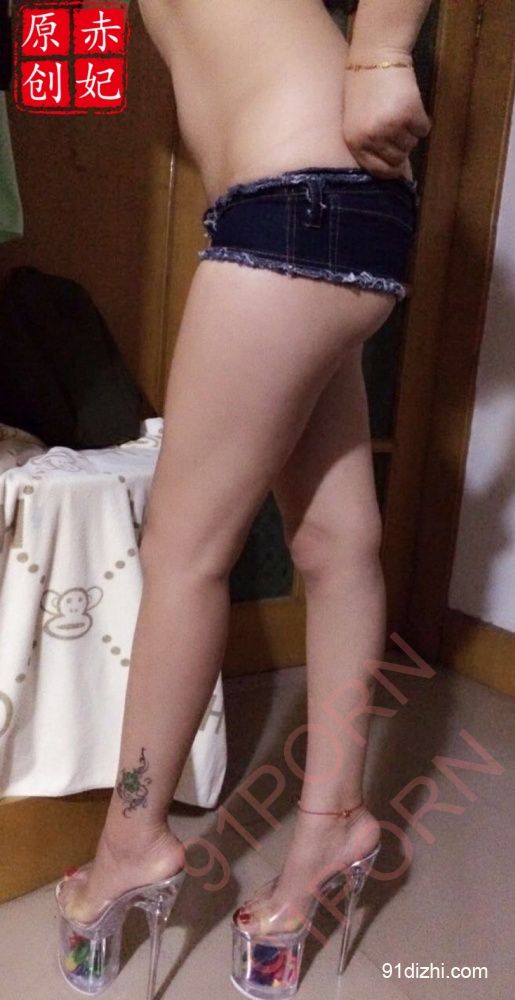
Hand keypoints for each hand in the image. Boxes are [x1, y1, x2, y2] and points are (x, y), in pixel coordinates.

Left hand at [342, 52, 431, 178]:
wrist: (376, 56)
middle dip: (401, 146)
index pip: (379, 170)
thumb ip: (369, 146)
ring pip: (412, 144)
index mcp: (355, 142)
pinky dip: (421, 120)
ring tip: (399, 112)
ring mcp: (391, 126)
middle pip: (398, 158)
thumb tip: (396, 173)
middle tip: (397, 127)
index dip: (391, 169)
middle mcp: (372, 137)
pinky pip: (423, 129)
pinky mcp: (410, 113)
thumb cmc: (364, 89)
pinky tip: (410, 105)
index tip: (398, 164)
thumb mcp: (356, 121)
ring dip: (410, 131)